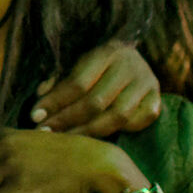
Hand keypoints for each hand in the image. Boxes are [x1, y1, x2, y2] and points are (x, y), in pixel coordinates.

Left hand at [34, 38, 161, 136]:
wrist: (133, 59)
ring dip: (88, 132)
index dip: (55, 101)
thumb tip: (39, 105)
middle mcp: (130, 66)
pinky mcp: (157, 102)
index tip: (35, 116)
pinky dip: (115, 131)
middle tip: (45, 133)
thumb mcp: (77, 64)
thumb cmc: (98, 64)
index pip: (78, 82)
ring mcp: (147, 84)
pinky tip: (96, 137)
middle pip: (96, 102)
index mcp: (107, 52)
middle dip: (67, 120)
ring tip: (66, 140)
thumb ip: (58, 82)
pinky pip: (135, 124)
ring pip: (116, 117)